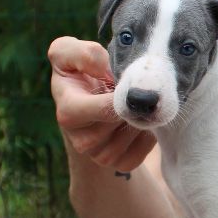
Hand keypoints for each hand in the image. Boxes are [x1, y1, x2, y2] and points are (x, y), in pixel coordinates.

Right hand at [48, 36, 155, 170]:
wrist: (86, 103)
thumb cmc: (78, 73)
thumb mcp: (68, 53)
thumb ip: (81, 53)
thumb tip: (102, 68)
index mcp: (68, 113)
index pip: (106, 108)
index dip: (124, 93)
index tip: (128, 79)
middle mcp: (81, 141)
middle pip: (125, 120)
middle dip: (134, 103)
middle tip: (136, 89)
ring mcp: (100, 156)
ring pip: (136, 134)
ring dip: (142, 115)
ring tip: (135, 103)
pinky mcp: (119, 164)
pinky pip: (144, 149)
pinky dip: (148, 132)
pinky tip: (140, 120)